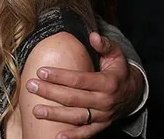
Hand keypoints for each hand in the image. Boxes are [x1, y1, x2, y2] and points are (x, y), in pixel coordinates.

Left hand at [26, 32, 143, 138]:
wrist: (133, 93)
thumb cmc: (118, 70)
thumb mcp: (115, 54)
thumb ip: (104, 44)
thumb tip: (93, 36)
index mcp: (107, 82)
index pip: (79, 80)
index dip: (59, 76)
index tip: (41, 71)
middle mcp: (104, 101)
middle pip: (73, 98)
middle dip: (50, 92)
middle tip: (31, 86)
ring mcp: (103, 115)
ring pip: (76, 116)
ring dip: (55, 114)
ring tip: (36, 110)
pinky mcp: (101, 126)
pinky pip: (86, 133)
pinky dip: (72, 136)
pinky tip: (57, 137)